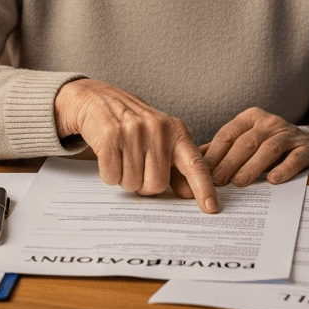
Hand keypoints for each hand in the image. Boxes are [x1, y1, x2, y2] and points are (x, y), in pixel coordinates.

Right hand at [54, 79, 218, 212]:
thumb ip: (176, 167)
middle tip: (137, 166)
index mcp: (176, 131)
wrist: (97, 100)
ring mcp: (134, 131)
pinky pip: (112, 176)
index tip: (211, 208)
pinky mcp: (110, 136)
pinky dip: (109, 174)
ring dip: (125, 178)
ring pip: (132, 184)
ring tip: (122, 156)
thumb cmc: (133, 126)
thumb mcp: (160, 140)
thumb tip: (189, 194)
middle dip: (144, 185)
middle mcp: (158, 129)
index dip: (203, 188)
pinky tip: (110, 154)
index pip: (194, 164)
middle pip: (157, 185)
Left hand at [203, 107, 308, 186]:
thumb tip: (194, 162)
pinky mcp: (306, 148)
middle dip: (230, 162)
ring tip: (239, 182)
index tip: (203, 172)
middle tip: (218, 181)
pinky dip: (284, 169)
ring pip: (269, 149)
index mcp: (251, 118)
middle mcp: (270, 122)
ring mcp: (289, 134)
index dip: (215, 154)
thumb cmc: (269, 145)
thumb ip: (223, 149)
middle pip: (247, 142)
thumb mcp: (246, 140)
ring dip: (252, 166)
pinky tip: (273, 180)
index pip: (228, 134)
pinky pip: (295, 158)